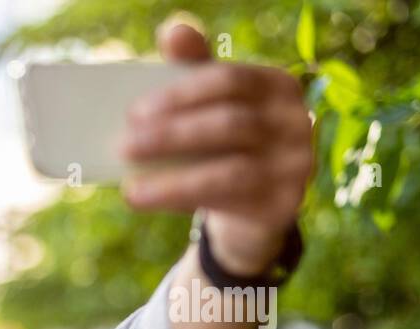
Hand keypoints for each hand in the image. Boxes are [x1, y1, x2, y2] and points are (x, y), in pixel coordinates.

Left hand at [120, 21, 313, 274]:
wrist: (253, 206)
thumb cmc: (222, 146)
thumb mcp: (209, 108)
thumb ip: (192, 72)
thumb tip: (173, 31)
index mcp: (276, 85)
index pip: (228, 79)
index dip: (179, 95)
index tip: (133, 112)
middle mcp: (295, 120)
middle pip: (228, 124)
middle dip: (170, 136)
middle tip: (123, 146)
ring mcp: (296, 164)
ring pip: (229, 171)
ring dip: (172, 180)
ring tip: (129, 190)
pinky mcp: (285, 203)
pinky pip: (228, 202)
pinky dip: (182, 199)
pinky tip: (147, 201)